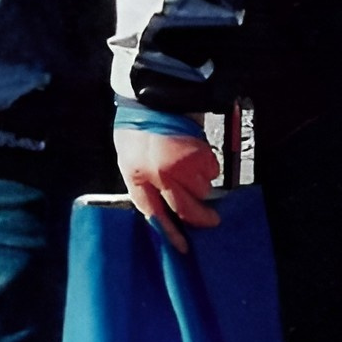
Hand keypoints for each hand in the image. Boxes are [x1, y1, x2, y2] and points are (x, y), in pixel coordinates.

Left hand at [117, 128, 222, 252]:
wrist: (154, 95)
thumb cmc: (138, 123)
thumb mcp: (129, 154)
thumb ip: (144, 179)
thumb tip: (163, 201)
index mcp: (135, 175)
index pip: (152, 213)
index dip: (169, 232)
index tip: (182, 246)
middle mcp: (158, 176)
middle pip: (185, 210)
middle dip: (199, 219)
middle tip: (211, 221)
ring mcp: (181, 168)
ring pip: (202, 191)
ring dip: (200, 183)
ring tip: (189, 163)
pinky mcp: (199, 157)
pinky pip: (212, 172)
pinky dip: (208, 166)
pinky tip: (196, 152)